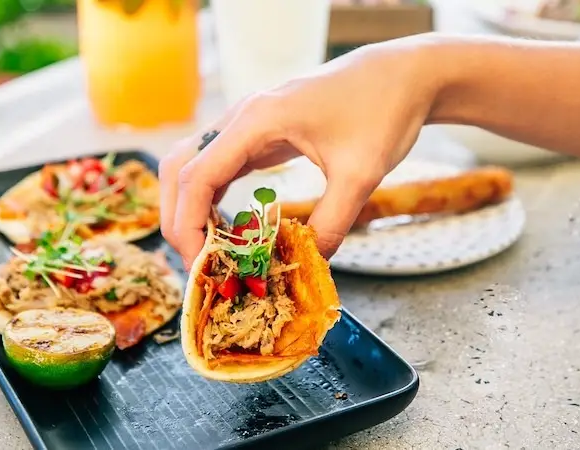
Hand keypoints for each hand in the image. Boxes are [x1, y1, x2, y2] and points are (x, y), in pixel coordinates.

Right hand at [160, 37, 440, 269]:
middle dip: (178, 218)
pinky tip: (229, 227)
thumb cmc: (382, 112)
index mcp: (256, 121)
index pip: (197, 176)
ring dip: (190, 207)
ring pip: (194, 165)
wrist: (401, 76)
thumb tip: (311, 265)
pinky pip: (219, 165)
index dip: (187, 224)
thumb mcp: (361, 174)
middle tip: (199, 264)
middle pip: (180, 168)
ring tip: (209, 252)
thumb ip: (333, 222)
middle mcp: (241, 118)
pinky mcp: (260, 132)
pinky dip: (212, 197)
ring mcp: (247, 123)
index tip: (200, 265)